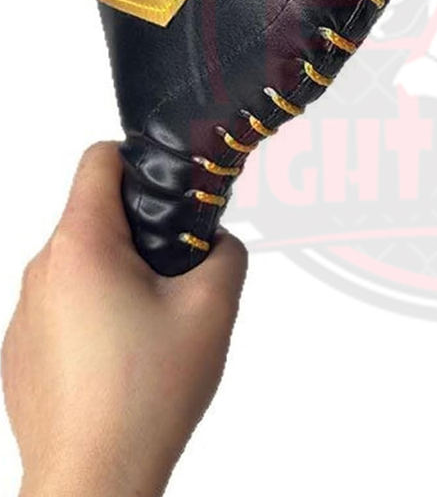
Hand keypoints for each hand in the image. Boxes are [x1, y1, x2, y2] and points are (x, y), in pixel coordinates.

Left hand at [2, 143, 247, 496]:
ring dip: (121, 277)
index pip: (99, 160)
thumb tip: (215, 242)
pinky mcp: (18, 351)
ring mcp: (23, 314)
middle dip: (143, 233)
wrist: (94, 481)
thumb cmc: (145, 397)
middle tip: (180, 276)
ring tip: (155, 328)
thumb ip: (226, 251)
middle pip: (95, 217)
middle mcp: (41, 272)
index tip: (172, 190)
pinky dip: (97, 315)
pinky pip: (64, 307)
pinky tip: (125, 360)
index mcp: (81, 247)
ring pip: (82, 265)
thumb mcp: (214, 307)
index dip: (141, 161)